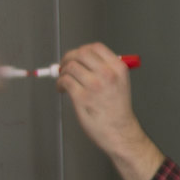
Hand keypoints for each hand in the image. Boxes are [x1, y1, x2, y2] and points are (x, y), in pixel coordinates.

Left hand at [54, 43, 163, 179]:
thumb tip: (82, 61)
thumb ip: (105, 69)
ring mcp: (94, 85)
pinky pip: (64, 81)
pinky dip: (60, 83)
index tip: (76, 56)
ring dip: (62, 72)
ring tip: (63, 80)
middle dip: (68, 58)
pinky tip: (62, 89)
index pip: (95, 47)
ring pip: (70, 67)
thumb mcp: (120, 83)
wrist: (120, 131)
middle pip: (80, 53)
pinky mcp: (81, 97)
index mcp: (118, 68)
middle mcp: (107, 74)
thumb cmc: (118, 111)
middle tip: (64, 65)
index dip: (81, 50)